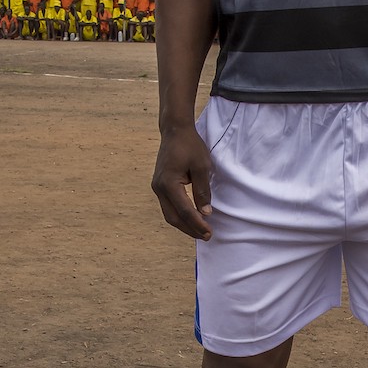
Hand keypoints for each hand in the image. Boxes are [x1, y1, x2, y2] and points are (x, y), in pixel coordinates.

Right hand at [150, 125, 213, 239]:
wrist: (175, 131)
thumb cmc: (190, 146)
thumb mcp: (202, 167)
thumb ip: (203, 191)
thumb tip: (205, 213)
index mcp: (168, 184)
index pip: (184, 211)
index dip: (197, 224)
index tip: (209, 233)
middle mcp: (159, 188)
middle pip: (173, 217)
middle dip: (190, 229)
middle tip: (206, 236)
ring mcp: (157, 187)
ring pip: (169, 214)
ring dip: (184, 225)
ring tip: (200, 231)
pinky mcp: (159, 186)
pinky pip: (168, 206)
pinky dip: (180, 216)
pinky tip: (191, 219)